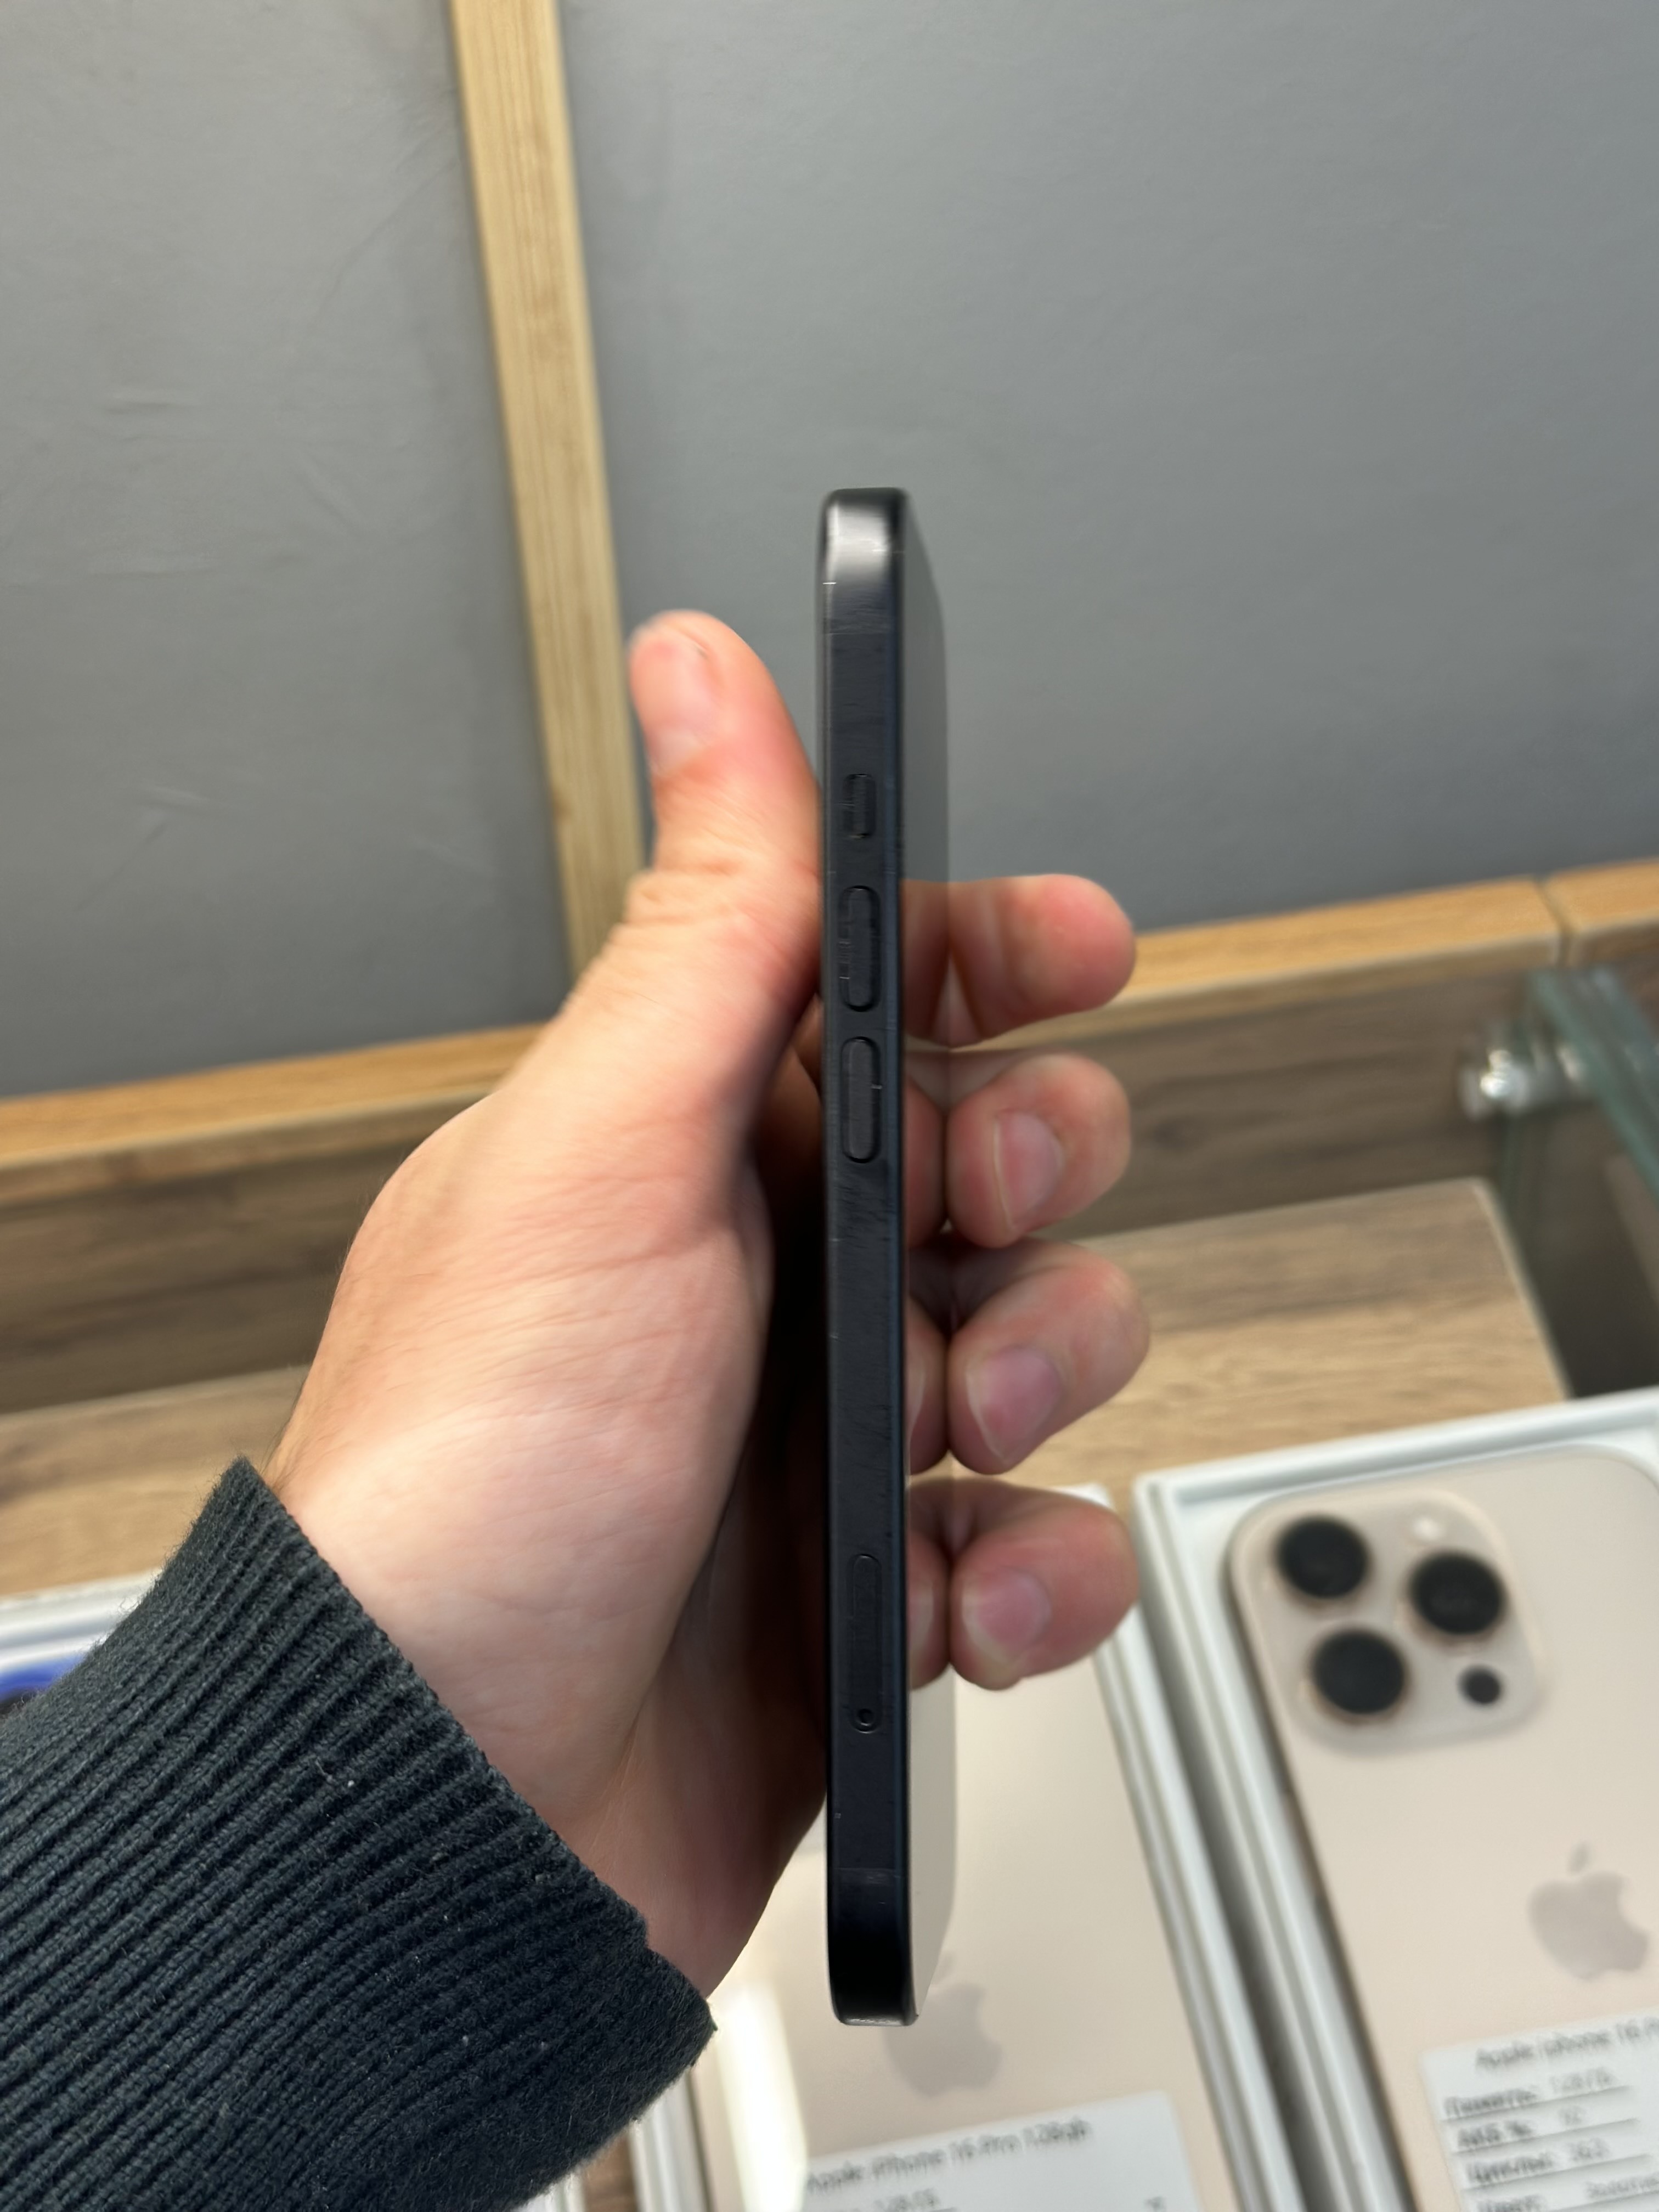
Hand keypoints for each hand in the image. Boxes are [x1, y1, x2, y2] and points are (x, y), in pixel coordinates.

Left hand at [268, 615, 1145, 1993]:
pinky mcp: (878, 1596)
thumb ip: (712, 916)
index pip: (883, 990)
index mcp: (689, 1144)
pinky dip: (1034, 1568)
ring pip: (1047, 1344)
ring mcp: (826, 1438)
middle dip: (1036, 1179)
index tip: (1077, 947)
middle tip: (977, 1224)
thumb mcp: (605, 1149)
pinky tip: (963, 1590)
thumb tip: (704, 676)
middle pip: (1001, 1158)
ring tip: (948, 1434)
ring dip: (1045, 1379)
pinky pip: (1036, 1540)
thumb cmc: (475, 1477)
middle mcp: (763, 1277)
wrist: (446, 1803)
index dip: (997, 954)